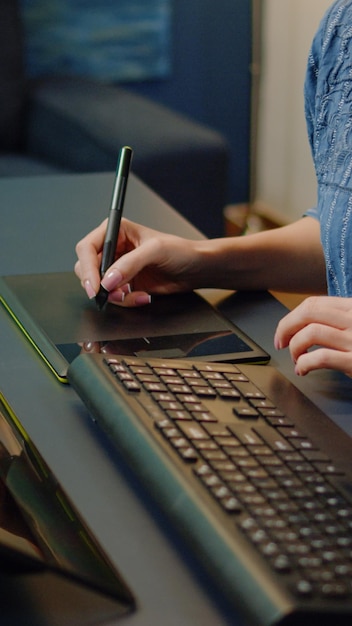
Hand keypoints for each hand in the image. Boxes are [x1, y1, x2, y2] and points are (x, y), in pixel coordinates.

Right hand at [74, 217, 203, 306]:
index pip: (87, 248)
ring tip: (135, 295)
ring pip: (99, 287)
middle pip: (86, 269)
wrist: (195, 269)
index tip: (95, 285)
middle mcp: (113, 249)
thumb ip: (130, 264)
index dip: (87, 267)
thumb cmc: (180, 250)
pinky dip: (126, 301)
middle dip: (98, 285)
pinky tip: (143, 296)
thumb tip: (108, 280)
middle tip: (113, 294)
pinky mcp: (125, 285)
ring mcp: (118, 269)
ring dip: (115, 296)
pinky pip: (115, 298)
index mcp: (116, 231)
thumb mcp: (155, 250)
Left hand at [274, 296, 351, 376]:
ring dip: (295, 347)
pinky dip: (305, 363)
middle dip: (286, 328)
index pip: (313, 304)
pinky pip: (321, 357)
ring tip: (296, 359)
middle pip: (308, 313)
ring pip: (311, 333)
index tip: (283, 331)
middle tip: (281, 343)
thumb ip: (335, 321)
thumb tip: (300, 327)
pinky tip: (303, 369)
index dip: (291, 317)